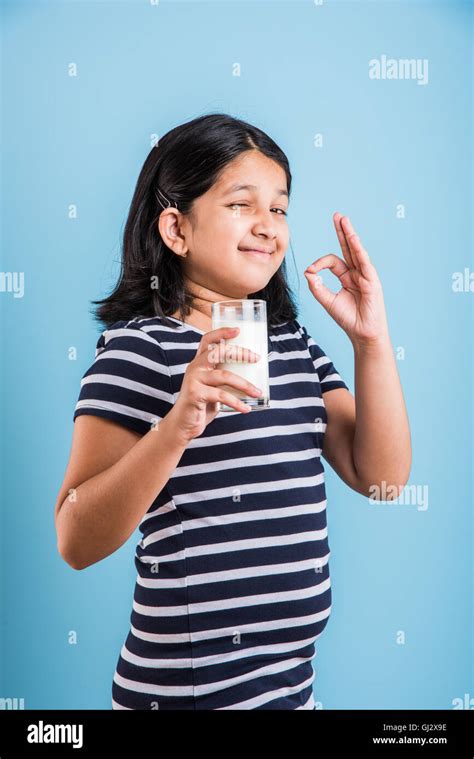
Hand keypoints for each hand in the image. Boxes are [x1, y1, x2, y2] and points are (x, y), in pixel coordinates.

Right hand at [168, 327, 261, 443]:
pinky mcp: (195, 394)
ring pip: (224, 375)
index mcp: (199, 363)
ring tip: (257, 392)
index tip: (238, 330)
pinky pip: (221, 395)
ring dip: (244, 384)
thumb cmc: (201, 406)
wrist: (183, 425)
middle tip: (256, 358)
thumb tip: (252, 377)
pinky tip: (246, 408)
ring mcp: (194, 380)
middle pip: (218, 352)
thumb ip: (225, 379)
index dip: (222, 333)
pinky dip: (237, 402)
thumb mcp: (214, 389)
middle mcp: (195, 367)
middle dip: (240, 353)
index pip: (208, 340)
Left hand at [304, 213, 389, 345]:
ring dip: (349, 234)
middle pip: (348, 248)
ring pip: (356, 250)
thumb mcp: (328, 301)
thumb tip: (308, 271)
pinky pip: (363, 261)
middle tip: (337, 216)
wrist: (362, 333)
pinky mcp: (372, 280)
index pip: (333, 261)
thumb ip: (317, 287)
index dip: (319, 263)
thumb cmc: (348, 319)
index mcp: (347, 277)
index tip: (310, 271)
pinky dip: (357, 248)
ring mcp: (365, 275)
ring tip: (343, 219)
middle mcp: (357, 273)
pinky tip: (352, 237)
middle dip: (341, 231)